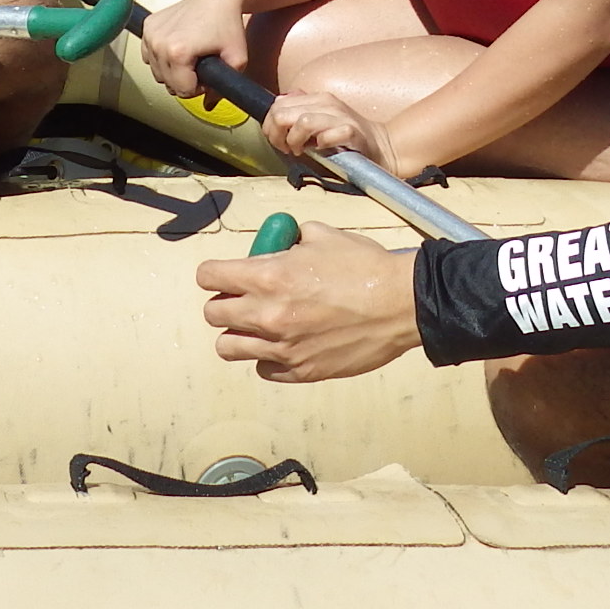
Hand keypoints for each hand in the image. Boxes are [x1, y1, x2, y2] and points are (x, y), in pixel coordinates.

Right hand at [140, 0, 249, 98]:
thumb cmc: (228, 22)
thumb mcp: (237, 60)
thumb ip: (224, 88)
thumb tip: (208, 105)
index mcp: (178, 52)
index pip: (183, 91)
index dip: (199, 87)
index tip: (208, 72)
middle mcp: (159, 42)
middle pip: (168, 83)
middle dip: (186, 79)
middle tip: (202, 64)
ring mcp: (151, 33)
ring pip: (157, 72)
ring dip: (173, 69)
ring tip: (192, 55)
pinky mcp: (148, 26)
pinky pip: (150, 55)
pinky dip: (162, 56)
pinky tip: (179, 47)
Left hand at [196, 223, 421, 381]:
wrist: (401, 304)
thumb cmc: (365, 267)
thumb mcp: (324, 237)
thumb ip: (293, 239)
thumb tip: (283, 242)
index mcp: (269, 276)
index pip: (208, 276)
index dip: (214, 273)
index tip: (224, 274)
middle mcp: (267, 314)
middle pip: (213, 313)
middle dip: (224, 302)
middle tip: (244, 298)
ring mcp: (283, 347)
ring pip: (229, 347)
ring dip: (239, 334)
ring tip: (260, 326)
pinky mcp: (301, 371)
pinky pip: (263, 368)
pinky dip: (268, 357)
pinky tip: (286, 344)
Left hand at [262, 90, 396, 176]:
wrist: (382, 146)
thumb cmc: (346, 139)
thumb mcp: (320, 120)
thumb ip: (299, 111)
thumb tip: (277, 106)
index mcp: (317, 99)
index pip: (277, 105)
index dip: (270, 126)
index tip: (279, 141)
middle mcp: (327, 103)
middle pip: (283, 113)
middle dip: (278, 135)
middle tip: (287, 148)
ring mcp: (340, 117)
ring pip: (302, 122)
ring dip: (295, 141)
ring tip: (301, 151)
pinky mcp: (352, 132)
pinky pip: (326, 136)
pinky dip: (319, 145)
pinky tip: (322, 150)